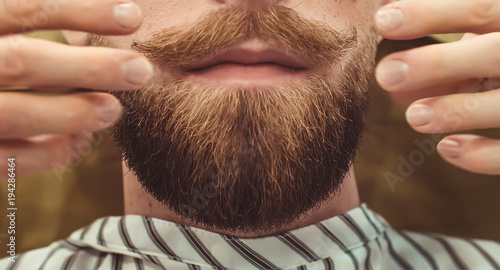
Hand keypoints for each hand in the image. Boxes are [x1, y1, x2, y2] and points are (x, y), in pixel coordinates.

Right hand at [0, 0, 152, 175]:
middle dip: (88, 67)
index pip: (24, 9)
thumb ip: (20, 21)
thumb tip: (105, 16)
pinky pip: (6, 159)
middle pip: (22, 62)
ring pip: (13, 113)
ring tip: (112, 111)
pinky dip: (48, 152)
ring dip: (70, 113)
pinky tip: (78, 142)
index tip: (133, 16)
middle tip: (139, 71)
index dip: (81, 11)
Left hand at [374, 0, 499, 174]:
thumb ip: (442, 23)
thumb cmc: (496, 51)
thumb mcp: (481, 31)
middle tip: (385, 74)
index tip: (382, 20)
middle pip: (495, 53)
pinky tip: (446, 147)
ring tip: (414, 116)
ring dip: (457, 111)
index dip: (431, 14)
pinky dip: (482, 154)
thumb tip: (384, 11)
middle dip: (439, 63)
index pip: (479, 7)